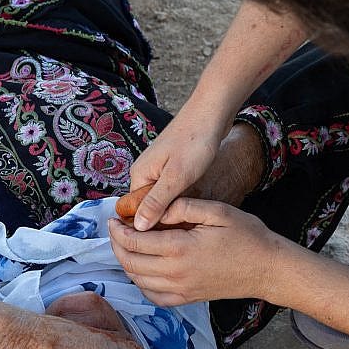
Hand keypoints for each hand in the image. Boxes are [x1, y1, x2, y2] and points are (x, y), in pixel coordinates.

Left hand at [108, 198, 283, 305]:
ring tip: (127, 245)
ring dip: (126, 262)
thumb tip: (155, 211)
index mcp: (180, 249)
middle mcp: (175, 274)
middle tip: (115, 230)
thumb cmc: (246, 237)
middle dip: (116, 245)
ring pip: (137, 280)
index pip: (134, 241)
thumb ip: (182, 207)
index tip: (113, 219)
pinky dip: (140, 282)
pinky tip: (143, 268)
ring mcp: (180, 290)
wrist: (267, 269)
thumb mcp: (216, 211)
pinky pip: (152, 296)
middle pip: (130, 262)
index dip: (117, 230)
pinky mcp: (187, 299)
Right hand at [128, 111, 225, 230]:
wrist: (212, 112)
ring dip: (175, 207)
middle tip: (184, 229)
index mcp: (139, 174)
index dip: (151, 225)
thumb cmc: (195, 141)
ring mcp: (159, 168)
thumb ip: (157, 202)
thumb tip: (138, 227)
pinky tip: (195, 202)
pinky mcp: (173, 165)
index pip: (136, 210)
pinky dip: (182, 196)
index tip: (169, 237)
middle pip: (149, 205)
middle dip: (164, 217)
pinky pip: (172, 188)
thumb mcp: (176, 177)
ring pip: (163, 197)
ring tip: (191, 217)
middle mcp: (145, 172)